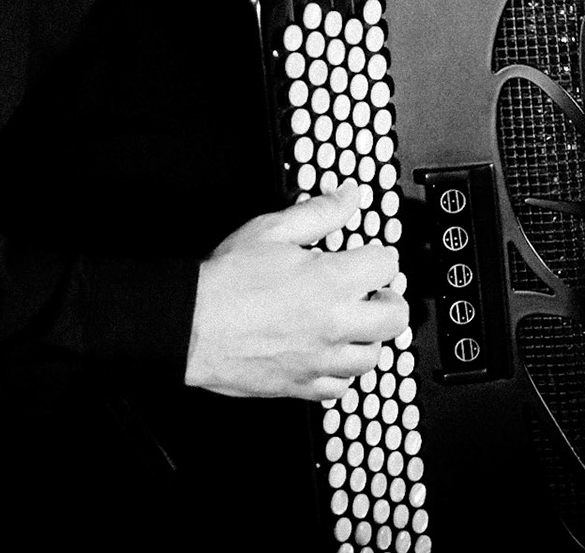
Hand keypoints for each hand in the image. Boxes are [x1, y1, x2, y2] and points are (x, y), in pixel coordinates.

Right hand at [185, 182, 408, 400]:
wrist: (190, 325)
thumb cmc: (225, 281)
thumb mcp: (272, 230)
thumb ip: (318, 212)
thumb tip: (348, 196)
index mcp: (331, 281)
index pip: (386, 267)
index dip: (381, 257)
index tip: (373, 257)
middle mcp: (333, 324)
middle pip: (393, 317)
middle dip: (390, 300)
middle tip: (378, 293)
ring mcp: (319, 359)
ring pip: (371, 357)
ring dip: (369, 338)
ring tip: (356, 324)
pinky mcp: (300, 386)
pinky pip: (340, 388)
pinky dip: (341, 373)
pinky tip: (331, 357)